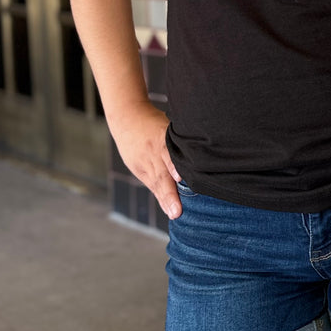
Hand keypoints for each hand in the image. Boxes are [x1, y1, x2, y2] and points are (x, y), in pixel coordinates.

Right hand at [109, 101, 182, 219]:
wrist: (126, 117)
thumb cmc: (154, 121)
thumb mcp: (168, 124)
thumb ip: (181, 140)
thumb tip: (204, 151)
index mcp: (160, 138)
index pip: (168, 154)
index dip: (173, 166)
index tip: (180, 179)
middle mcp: (152, 153)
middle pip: (161, 175)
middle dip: (170, 194)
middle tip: (177, 211)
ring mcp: (144, 162)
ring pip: (156, 183)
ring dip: (166, 200)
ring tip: (174, 213)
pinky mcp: (139, 169)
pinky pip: (151, 184)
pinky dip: (160, 197)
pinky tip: (168, 209)